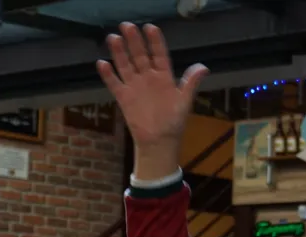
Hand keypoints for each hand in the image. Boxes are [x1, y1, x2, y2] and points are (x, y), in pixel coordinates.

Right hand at [98, 22, 208, 178]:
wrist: (160, 142)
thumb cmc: (174, 122)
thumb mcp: (185, 100)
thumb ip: (191, 82)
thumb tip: (203, 67)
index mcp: (164, 77)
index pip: (159, 54)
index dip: (155, 42)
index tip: (150, 28)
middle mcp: (148, 78)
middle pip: (139, 55)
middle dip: (134, 41)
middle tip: (127, 26)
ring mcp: (135, 86)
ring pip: (125, 65)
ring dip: (119, 52)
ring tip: (113, 38)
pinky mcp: (124, 97)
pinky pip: (114, 83)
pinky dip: (108, 74)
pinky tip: (102, 63)